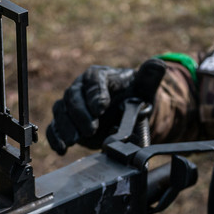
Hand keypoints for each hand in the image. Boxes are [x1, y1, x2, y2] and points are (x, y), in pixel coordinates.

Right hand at [46, 58, 165, 153]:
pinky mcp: (66, 121)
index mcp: (99, 75)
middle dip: (80, 115)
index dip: (95, 94)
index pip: (94, 81)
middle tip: (90, 129)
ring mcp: (71, 105)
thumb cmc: (133, 96)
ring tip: (74, 141)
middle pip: (73, 97)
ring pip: (61, 111)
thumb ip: (150, 77)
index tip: (101, 108)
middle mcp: (80, 87)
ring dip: (66, 127)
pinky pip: (54, 126)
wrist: (125, 113)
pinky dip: (55, 137)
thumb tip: (158, 64)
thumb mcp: (144, 88)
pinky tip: (61, 148)